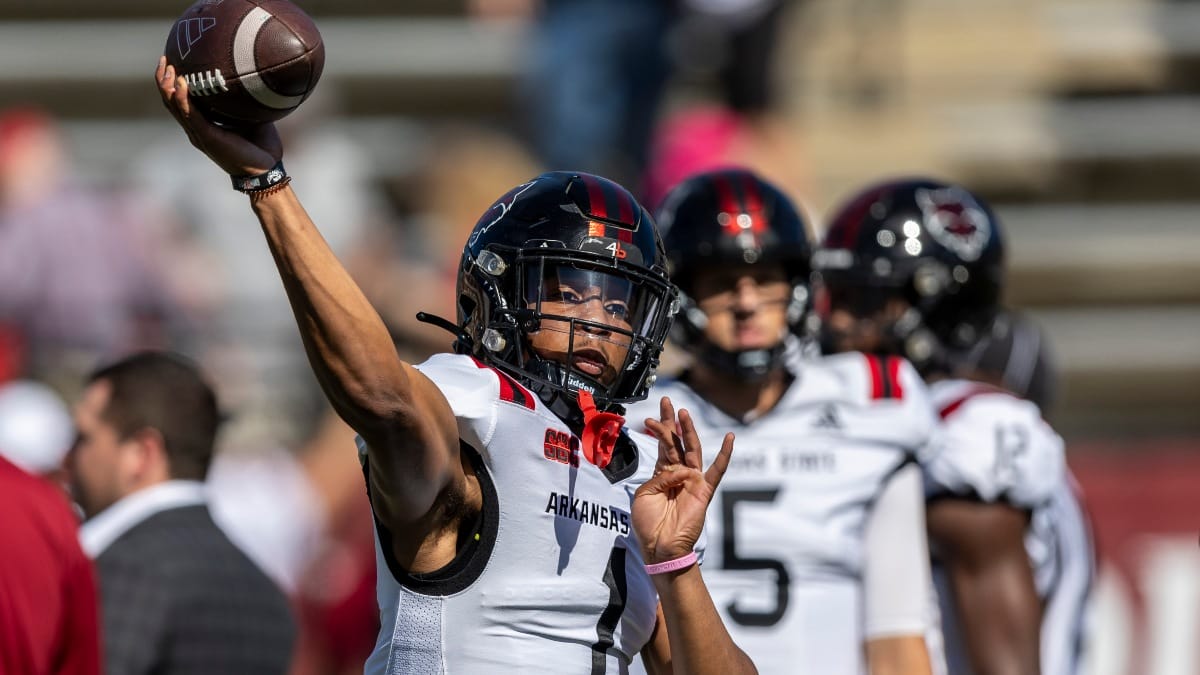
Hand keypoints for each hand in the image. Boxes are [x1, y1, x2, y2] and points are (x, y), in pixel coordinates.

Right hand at [155, 56, 281, 176]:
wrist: (267, 169)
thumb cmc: (260, 144)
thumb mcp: (248, 116)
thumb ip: (241, 101)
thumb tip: (249, 76)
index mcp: (203, 125)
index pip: (179, 102)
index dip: (172, 83)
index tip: (172, 61)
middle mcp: (196, 130)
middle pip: (170, 102)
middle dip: (163, 80)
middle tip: (164, 59)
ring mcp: (199, 134)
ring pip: (174, 107)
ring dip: (168, 86)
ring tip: (168, 66)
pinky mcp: (207, 137)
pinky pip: (190, 115)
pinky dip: (184, 98)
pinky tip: (182, 83)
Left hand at [634, 397, 733, 563]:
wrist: (660, 547)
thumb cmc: (649, 524)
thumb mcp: (644, 495)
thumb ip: (658, 477)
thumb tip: (676, 469)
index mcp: (662, 475)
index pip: (663, 447)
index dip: (658, 431)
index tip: (651, 417)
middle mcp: (678, 474)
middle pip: (677, 442)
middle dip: (672, 422)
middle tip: (668, 402)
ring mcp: (692, 481)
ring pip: (692, 450)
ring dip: (689, 431)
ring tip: (684, 413)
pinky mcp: (704, 490)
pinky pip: (717, 471)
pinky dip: (725, 455)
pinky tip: (730, 439)